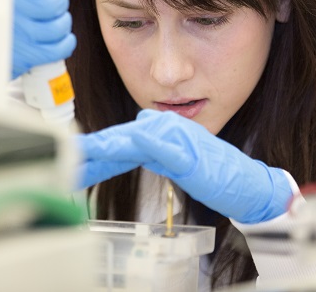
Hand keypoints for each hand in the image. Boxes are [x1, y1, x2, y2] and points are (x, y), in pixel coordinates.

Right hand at [13, 0, 76, 79]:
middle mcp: (13, 8)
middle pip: (54, 4)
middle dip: (59, 2)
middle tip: (54, 1)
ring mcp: (19, 35)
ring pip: (58, 27)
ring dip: (62, 22)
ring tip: (56, 19)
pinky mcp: (23, 57)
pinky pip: (56, 49)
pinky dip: (65, 43)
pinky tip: (62, 37)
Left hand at [76, 110, 292, 223]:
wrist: (248, 185)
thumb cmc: (216, 175)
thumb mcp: (176, 161)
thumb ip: (154, 150)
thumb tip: (133, 146)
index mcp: (162, 132)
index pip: (122, 139)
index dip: (96, 149)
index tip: (72, 157)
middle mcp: (167, 129)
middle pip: (122, 136)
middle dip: (92, 148)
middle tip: (67, 155)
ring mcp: (177, 139)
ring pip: (134, 137)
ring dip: (107, 145)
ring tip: (83, 152)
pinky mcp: (188, 154)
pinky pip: (161, 147)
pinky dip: (142, 144)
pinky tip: (124, 146)